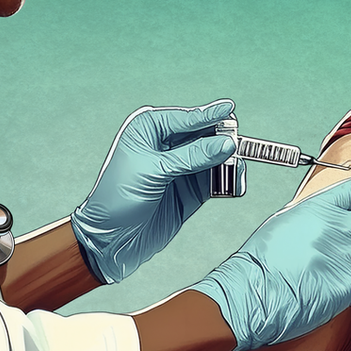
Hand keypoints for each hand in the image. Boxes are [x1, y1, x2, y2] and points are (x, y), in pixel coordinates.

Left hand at [71, 100, 240, 283]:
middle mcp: (167, 144)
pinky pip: (216, 181)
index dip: (210, 116)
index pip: (187, 118)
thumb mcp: (155, 171)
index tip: (230, 109)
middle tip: (239, 146)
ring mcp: (181, 168)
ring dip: (228, 164)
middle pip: (205, 135)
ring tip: (237, 170)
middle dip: (222, 140)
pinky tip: (235, 184)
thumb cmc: (118, 198)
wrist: (111, 240)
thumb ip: (193, 156)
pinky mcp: (191, 190)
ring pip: (214, 158)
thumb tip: (226, 143)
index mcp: (150, 129)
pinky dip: (228, 182)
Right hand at [192, 177, 350, 350]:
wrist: (246, 295)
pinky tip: (347, 291)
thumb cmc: (258, 262)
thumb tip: (331, 214)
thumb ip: (313, 214)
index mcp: (318, 208)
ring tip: (346, 273)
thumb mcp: (284, 222)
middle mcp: (333, 227)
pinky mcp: (346, 285)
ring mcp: (342, 256)